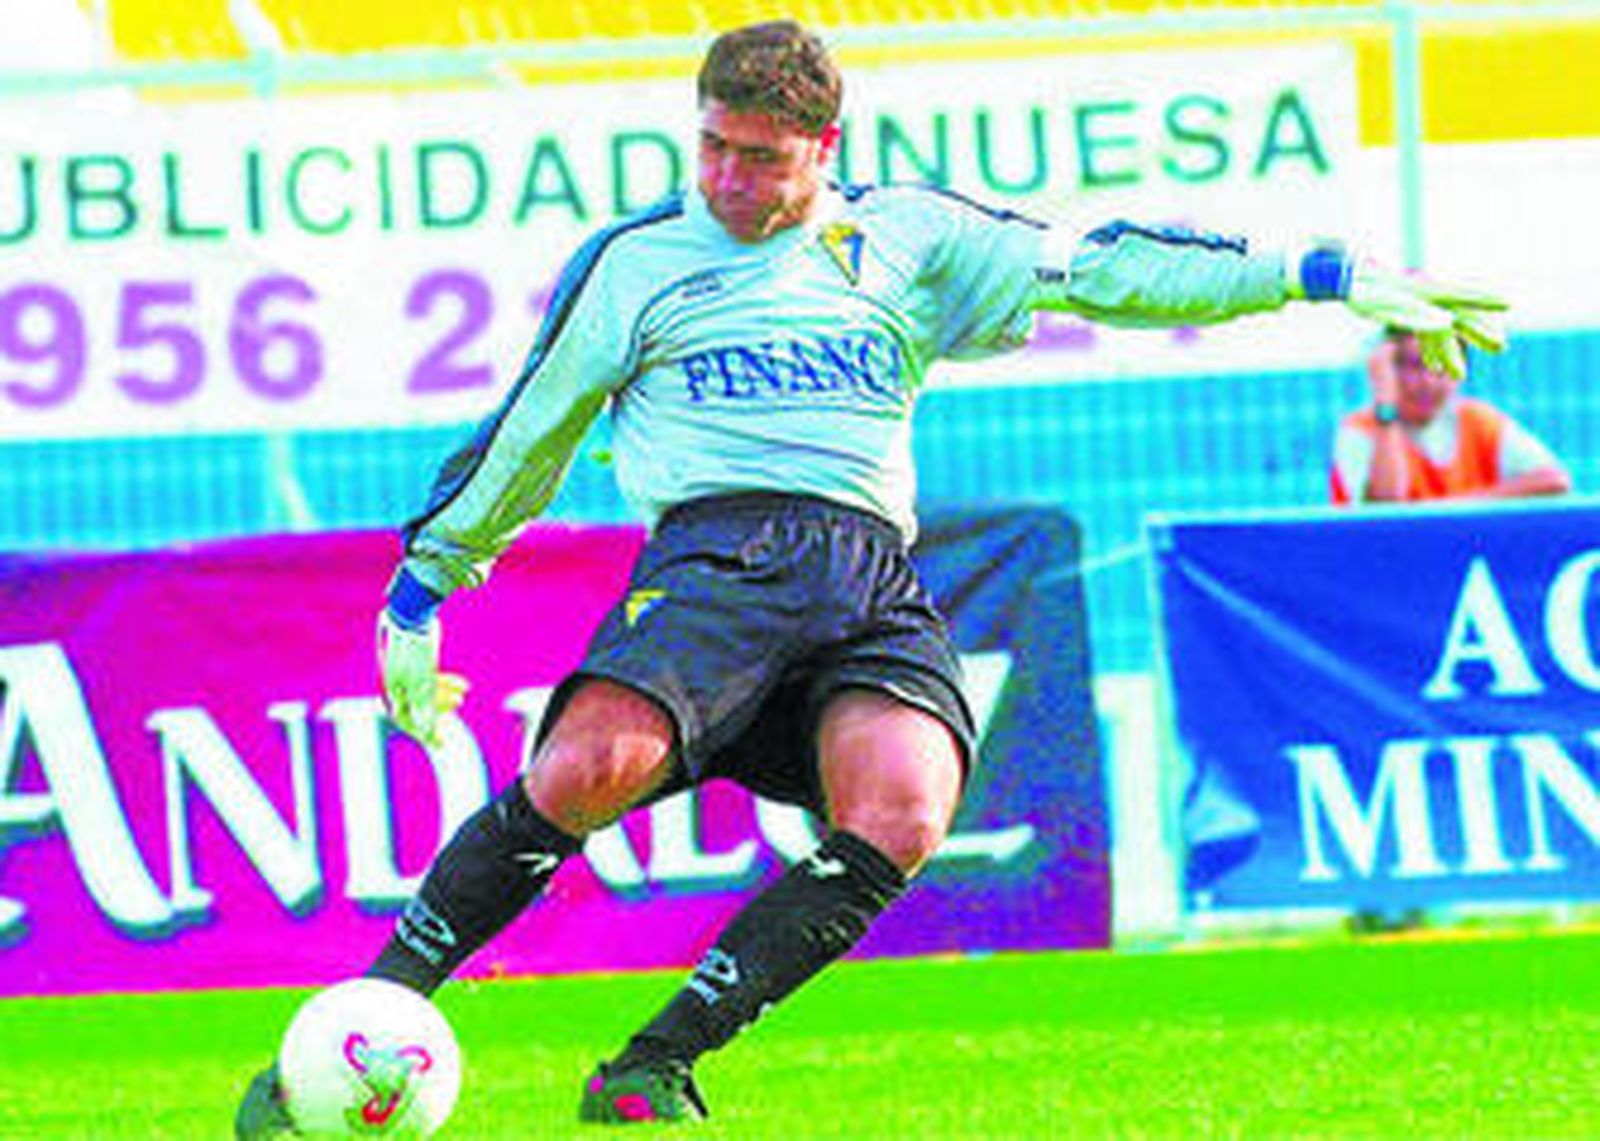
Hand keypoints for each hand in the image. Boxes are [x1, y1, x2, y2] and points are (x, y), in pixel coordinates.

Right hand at [376, 610, 468, 746]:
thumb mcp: (421, 680)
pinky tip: (464, 684)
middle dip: (437, 712)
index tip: (440, 743)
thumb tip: (424, 729)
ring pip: (426, 692)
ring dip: (444, 697)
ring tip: (463, 696)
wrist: (413, 613)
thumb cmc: (414, 648)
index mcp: (390, 689)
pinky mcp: (418, 659)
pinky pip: (431, 678)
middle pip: (416, 706)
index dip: (423, 732)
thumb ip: (422, 705)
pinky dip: (446, 683)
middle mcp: (395, 682)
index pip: (405, 719)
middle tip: (457, 711)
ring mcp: (406, 670)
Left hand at [1345, 262, 1507, 379]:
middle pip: (1458, 315)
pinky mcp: (1404, 311)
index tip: (1509, 303)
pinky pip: (1425, 332)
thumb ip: (1416, 315)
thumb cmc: (1364, 291)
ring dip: (1450, 352)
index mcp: (1427, 291)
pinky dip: (1432, 349)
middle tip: (1500, 348)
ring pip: (1441, 329)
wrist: (1343, 279)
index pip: (1463, 296)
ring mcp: (1416, 304)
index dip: (1486, 301)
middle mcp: (1427, 296)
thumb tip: (1447, 324)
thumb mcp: (1385, 305)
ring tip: (1458, 375)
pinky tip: (1435, 368)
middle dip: (1478, 334)